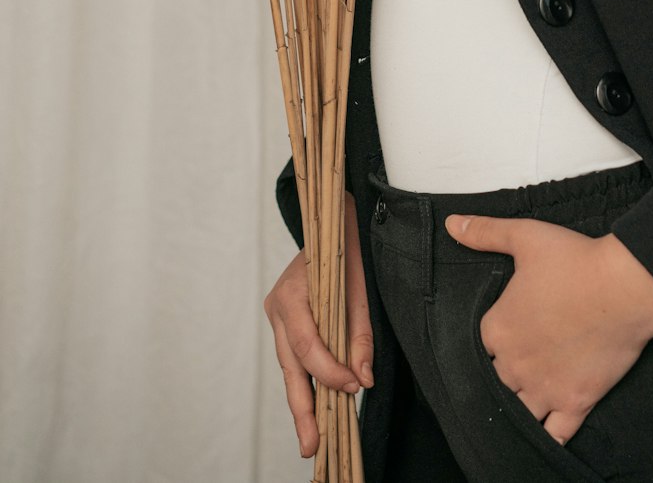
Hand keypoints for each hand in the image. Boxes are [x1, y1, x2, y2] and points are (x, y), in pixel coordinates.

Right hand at [264, 192, 373, 459]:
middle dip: (303, 409)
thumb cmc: (349, 245)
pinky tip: (315, 409)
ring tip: (312, 440)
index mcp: (291, 294)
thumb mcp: (360, 284)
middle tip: (313, 447)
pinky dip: (307, 380)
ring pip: (290, 366)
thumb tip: (364, 379)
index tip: (355, 387)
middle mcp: (278, 308)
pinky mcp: (287, 321)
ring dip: (303, 402)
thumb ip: (360, 332)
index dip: (329, 371)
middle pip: (290, 366)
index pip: (307, 345)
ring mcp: (279, 316)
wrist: (334, 216)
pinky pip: (296, 356)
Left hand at [445, 212, 652, 446]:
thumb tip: (451, 224)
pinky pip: (555, 435)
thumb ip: (485, 232)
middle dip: (508, 371)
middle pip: (498, 380)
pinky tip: (549, 428)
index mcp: (498, 329)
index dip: (497, 337)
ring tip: (532, 393)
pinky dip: (549, 435)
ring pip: (520, 411)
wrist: (624, 287)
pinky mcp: (575, 403)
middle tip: (527, 357)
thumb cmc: (576, 260)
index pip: (483, 345)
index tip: (513, 328)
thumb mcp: (525, 236)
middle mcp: (514, 366)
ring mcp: (544, 389)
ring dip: (522, 404)